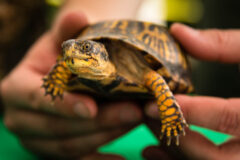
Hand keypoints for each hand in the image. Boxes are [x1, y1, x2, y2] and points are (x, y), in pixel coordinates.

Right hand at [0, 11, 141, 158]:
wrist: (62, 73)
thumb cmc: (62, 56)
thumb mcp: (63, 41)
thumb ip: (67, 30)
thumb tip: (78, 14)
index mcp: (17, 89)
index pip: (37, 99)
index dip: (64, 105)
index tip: (93, 107)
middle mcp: (21, 118)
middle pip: (59, 128)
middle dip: (99, 123)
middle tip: (133, 111)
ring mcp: (36, 138)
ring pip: (70, 146)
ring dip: (105, 135)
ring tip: (134, 120)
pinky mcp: (53, 150)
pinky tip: (120, 159)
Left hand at [143, 23, 239, 159]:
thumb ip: (223, 44)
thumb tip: (179, 32)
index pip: (230, 117)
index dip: (191, 112)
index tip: (156, 104)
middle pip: (217, 156)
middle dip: (178, 135)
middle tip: (150, 116)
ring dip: (175, 151)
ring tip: (151, 129)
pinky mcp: (238, 155)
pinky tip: (157, 151)